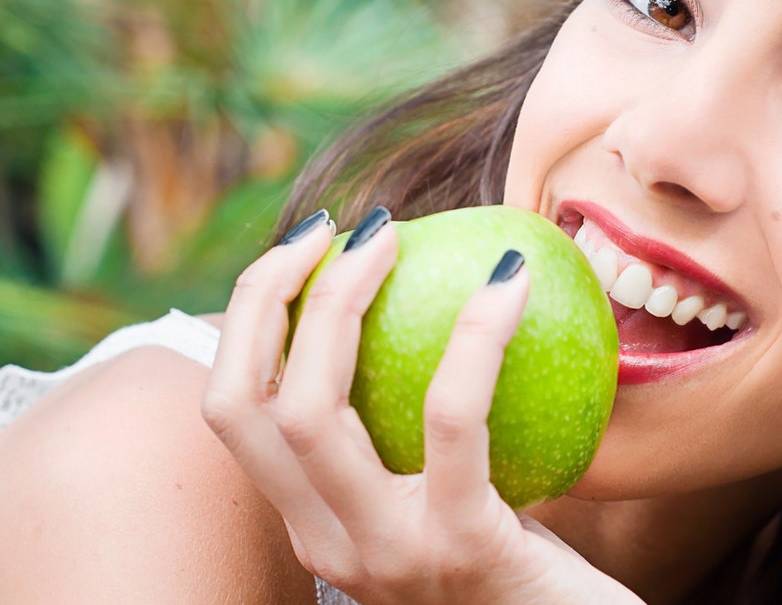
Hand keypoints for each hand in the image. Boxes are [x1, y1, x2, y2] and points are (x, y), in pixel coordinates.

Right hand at [202, 209, 641, 604]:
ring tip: (390, 233)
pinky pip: (452, 416)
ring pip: (311, 410)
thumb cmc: (534, 567)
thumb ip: (424, 435)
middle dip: (269, 294)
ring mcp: (385, 553)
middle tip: (339, 225)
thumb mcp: (457, 501)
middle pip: (247, 405)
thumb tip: (439, 300)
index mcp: (318, 526)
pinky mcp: (461, 547)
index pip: (236, 413)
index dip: (248, 318)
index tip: (305, 247)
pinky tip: (512, 278)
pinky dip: (475, 334)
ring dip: (339, 300)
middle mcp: (329, 545)